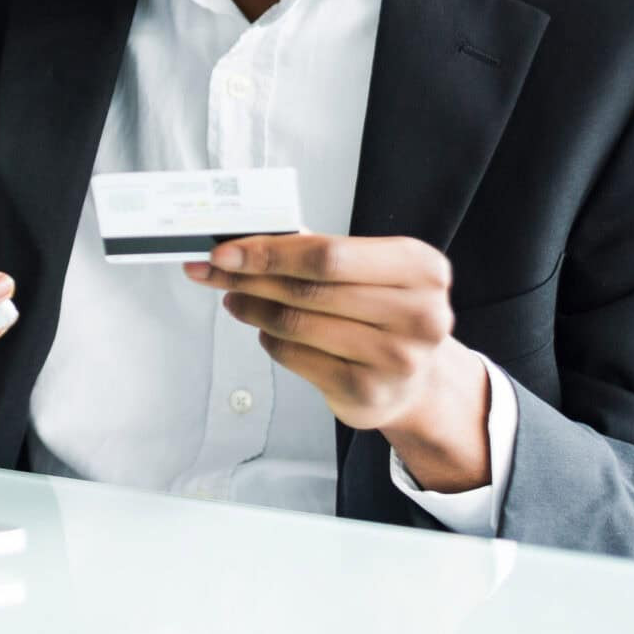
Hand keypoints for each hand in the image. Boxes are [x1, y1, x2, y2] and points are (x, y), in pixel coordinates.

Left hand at [185, 233, 491, 491]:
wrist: (416, 381)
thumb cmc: (384, 315)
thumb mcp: (367, 271)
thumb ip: (314, 252)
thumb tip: (245, 241)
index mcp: (420, 268)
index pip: (328, 253)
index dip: (269, 251)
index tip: (226, 250)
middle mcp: (418, 313)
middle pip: (308, 288)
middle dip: (251, 276)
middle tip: (214, 271)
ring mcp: (396, 358)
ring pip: (296, 323)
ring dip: (254, 308)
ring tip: (236, 299)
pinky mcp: (367, 391)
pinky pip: (296, 356)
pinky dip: (270, 339)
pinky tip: (265, 330)